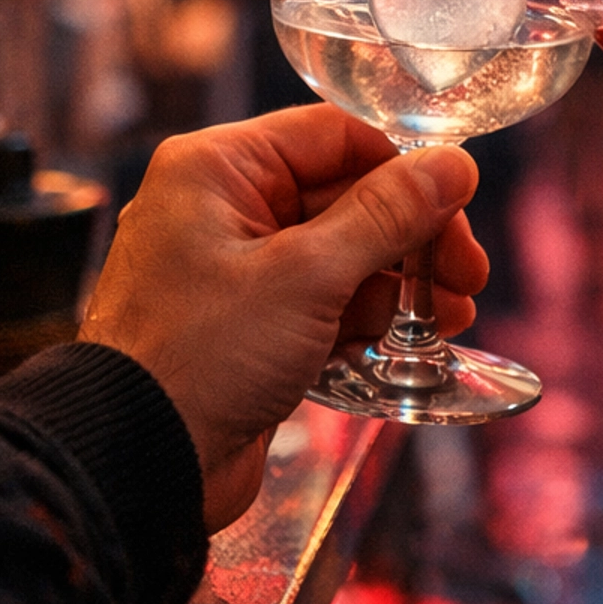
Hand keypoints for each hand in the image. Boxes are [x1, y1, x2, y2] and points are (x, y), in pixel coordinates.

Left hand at [80, 106, 484, 529]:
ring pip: (342, 252)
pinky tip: (411, 338)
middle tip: (465, 273)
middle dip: (412, 235)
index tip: (459, 202)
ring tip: (451, 315)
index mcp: (217, 169)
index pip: (334, 136)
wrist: (137, 467)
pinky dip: (366, 315)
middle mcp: (222, 208)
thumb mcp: (306, 276)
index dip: (404, 167)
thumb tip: (451, 166)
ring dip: (400, 281)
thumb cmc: (195, 359)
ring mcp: (235, 270)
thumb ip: (387, 216)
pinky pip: (324, 300)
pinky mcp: (249, 325)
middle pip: (346, 195)